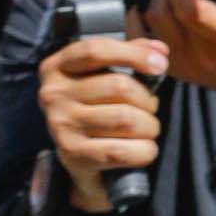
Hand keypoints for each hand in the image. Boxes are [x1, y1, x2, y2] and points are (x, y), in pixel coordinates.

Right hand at [36, 29, 168, 211]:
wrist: (81, 165)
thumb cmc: (97, 114)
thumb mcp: (104, 80)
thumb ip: (129, 58)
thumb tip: (159, 50)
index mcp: (58, 67)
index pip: (96, 50)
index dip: (132, 54)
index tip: (160, 63)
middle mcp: (54, 93)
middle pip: (119, 86)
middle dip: (147, 100)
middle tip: (150, 110)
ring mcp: (61, 124)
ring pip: (126, 119)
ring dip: (149, 127)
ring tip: (147, 130)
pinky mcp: (74, 154)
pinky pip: (122, 151)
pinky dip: (144, 151)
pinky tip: (145, 150)